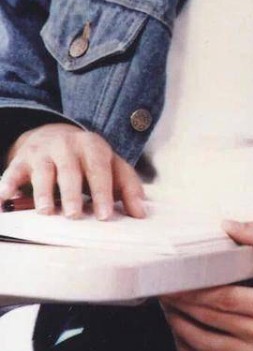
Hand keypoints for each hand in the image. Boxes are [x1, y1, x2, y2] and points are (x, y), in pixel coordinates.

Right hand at [0, 123, 144, 219]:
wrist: (52, 135)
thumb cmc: (87, 159)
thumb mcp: (110, 165)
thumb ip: (127, 187)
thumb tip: (141, 213)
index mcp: (92, 146)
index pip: (99, 168)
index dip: (102, 191)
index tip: (104, 215)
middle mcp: (67, 146)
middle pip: (70, 169)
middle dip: (71, 192)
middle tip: (74, 215)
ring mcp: (43, 152)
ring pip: (43, 172)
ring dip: (43, 192)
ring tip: (45, 212)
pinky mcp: (22, 161)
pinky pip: (12, 173)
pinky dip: (6, 186)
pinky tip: (4, 199)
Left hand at [160, 219, 252, 350]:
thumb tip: (228, 224)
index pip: (222, 299)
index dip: (193, 290)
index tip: (172, 279)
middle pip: (208, 322)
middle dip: (179, 305)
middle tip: (161, 289)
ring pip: (204, 348)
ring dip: (179, 328)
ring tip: (168, 309)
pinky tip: (181, 335)